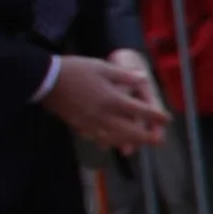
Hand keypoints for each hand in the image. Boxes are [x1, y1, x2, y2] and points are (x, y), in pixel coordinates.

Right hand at [45, 49, 167, 150]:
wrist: (45, 80)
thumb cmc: (75, 70)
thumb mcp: (102, 67)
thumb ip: (124, 75)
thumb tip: (143, 79)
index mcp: (113, 99)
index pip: (141, 111)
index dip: (156, 116)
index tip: (167, 119)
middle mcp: (105, 115)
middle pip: (131, 131)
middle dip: (146, 137)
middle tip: (159, 141)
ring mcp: (91, 124)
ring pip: (115, 139)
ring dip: (129, 143)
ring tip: (137, 145)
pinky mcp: (79, 126)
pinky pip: (97, 138)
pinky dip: (107, 142)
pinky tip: (110, 143)